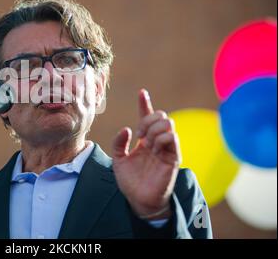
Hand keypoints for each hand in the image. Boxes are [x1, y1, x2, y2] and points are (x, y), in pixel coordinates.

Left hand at [111, 89, 181, 219]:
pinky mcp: (173, 156)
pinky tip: (154, 147)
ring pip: (168, 123)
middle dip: (148, 120)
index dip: (144, 103)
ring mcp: (166, 147)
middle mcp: (156, 141)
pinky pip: (172, 137)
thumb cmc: (130, 180)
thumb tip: (127, 129)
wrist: (138, 200)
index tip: (141, 92)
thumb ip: (118, 142)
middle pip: (159, 116)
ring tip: (146, 143)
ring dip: (154, 128)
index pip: (146, 116)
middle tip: (139, 135)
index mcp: (144, 139)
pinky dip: (162, 137)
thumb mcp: (118, 159)